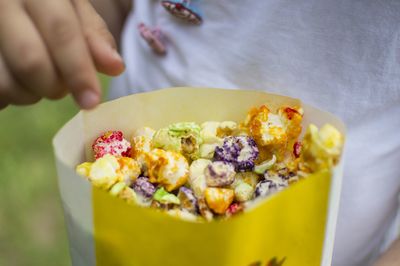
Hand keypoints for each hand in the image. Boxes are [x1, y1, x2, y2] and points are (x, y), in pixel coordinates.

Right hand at [0, 0, 124, 109]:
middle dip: (55, 86)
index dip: (78, 70)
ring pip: (8, 83)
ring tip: (37, 76)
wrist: (12, 4)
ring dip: (32, 93)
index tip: (92, 100)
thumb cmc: (48, 6)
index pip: (61, 32)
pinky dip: (11, 94)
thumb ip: (94, 35)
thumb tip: (115, 66)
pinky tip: (17, 78)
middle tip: (63, 86)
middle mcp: (3, 5)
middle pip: (31, 62)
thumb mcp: (74, 9)